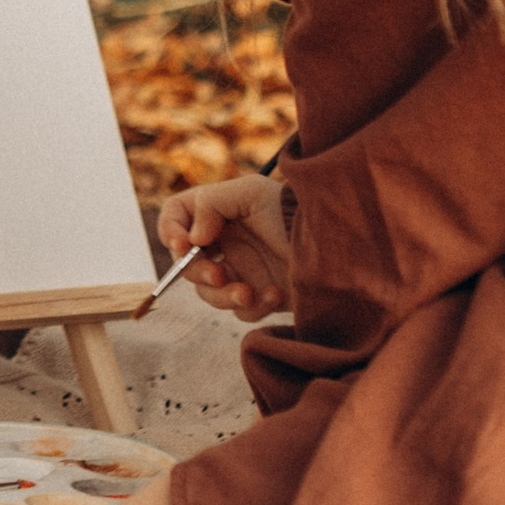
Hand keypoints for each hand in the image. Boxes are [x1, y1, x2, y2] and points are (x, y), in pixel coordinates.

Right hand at [158, 171, 289, 320]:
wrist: (333, 242)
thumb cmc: (290, 210)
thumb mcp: (250, 193)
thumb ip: (211, 205)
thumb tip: (192, 238)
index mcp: (215, 213)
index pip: (175, 220)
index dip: (170, 232)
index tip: (183, 246)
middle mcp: (223, 242)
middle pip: (187, 264)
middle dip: (198, 273)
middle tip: (219, 276)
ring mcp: (239, 270)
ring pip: (210, 293)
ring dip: (225, 296)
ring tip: (250, 294)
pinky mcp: (258, 295)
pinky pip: (241, 311)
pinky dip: (255, 306)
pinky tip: (275, 293)